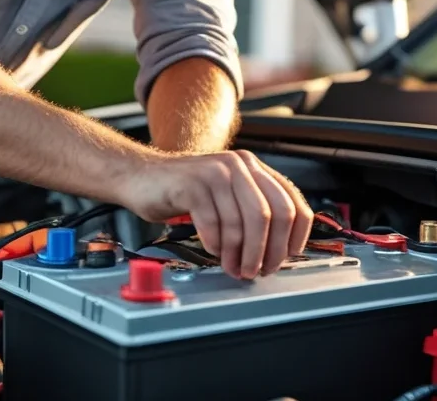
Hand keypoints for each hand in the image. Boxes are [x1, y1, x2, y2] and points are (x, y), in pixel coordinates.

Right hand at [120, 150, 313, 278]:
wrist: (140, 176)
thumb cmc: (185, 192)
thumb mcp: (226, 195)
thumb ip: (251, 211)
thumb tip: (277, 251)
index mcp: (254, 168)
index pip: (293, 202)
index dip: (295, 235)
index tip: (287, 257)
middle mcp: (239, 165)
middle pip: (272, 214)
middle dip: (269, 250)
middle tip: (259, 270)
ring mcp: (216, 172)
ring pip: (244, 222)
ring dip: (242, 254)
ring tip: (235, 269)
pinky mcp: (192, 184)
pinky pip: (214, 224)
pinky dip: (217, 245)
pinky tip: (214, 252)